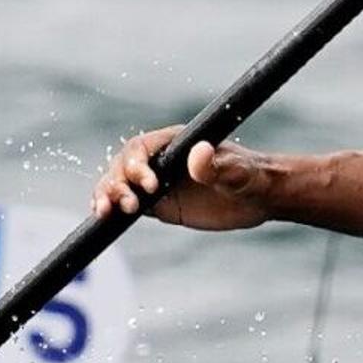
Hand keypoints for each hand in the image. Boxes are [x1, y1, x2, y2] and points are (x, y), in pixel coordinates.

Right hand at [90, 124, 277, 231]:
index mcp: (175, 143)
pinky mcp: (157, 205)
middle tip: (130, 205)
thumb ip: (217, 165)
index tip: (150, 186)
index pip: (142, 148)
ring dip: (107, 196)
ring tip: (105, 213)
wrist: (259, 197)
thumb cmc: (251, 176)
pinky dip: (111, 209)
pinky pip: (126, 204)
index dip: (137, 165)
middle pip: (123, 166)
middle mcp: (160, 160)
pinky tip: (103, 219)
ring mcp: (156, 183)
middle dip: (118, 183)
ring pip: (119, 184)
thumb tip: (199, 153)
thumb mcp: (237, 172)